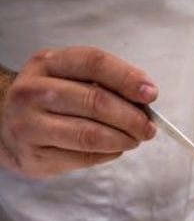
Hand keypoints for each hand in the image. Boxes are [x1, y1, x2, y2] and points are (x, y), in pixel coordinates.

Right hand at [0, 46, 157, 177]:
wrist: (3, 125)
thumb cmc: (49, 101)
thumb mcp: (69, 79)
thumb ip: (103, 84)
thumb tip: (145, 101)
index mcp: (47, 64)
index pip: (94, 63)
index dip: (127, 78)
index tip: (151, 95)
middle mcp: (34, 91)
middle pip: (96, 102)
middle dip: (132, 118)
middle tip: (149, 128)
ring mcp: (30, 125)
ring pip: (90, 134)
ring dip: (123, 139)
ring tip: (135, 140)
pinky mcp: (35, 156)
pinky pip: (84, 157)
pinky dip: (109, 154)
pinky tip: (115, 149)